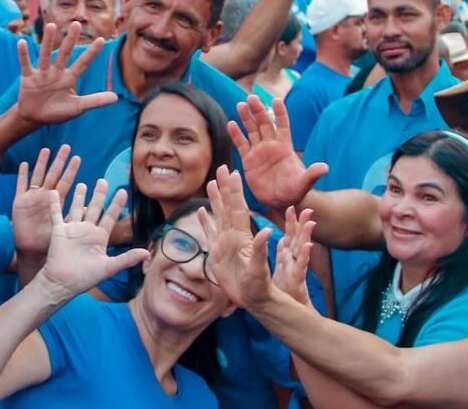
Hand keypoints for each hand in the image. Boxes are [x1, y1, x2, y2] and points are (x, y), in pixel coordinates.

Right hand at [12, 146, 80, 259]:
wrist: (31, 250)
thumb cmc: (49, 240)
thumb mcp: (63, 227)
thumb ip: (73, 216)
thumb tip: (89, 208)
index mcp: (56, 200)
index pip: (66, 182)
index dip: (71, 170)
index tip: (77, 158)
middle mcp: (45, 195)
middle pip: (53, 174)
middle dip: (59, 161)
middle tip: (66, 147)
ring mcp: (32, 197)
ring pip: (37, 176)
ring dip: (41, 163)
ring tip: (46, 150)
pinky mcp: (19, 202)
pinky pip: (20, 185)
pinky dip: (21, 175)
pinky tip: (24, 164)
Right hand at [15, 22, 116, 124]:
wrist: (35, 117)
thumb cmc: (57, 111)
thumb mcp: (77, 107)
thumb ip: (95, 101)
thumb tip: (116, 97)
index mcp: (69, 78)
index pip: (83, 63)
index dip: (91, 53)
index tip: (101, 39)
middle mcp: (57, 72)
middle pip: (64, 53)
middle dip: (70, 40)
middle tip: (77, 23)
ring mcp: (42, 73)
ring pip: (45, 55)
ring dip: (47, 41)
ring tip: (51, 26)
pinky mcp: (28, 77)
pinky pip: (25, 64)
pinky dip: (23, 54)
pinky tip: (22, 42)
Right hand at [35, 181, 147, 301]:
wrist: (63, 283)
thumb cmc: (85, 278)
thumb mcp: (109, 267)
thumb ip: (127, 258)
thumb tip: (147, 253)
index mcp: (100, 237)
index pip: (110, 217)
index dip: (116, 204)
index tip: (123, 191)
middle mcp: (87, 231)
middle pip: (95, 209)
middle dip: (99, 195)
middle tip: (103, 181)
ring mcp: (73, 230)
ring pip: (77, 208)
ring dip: (79, 197)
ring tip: (82, 183)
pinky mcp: (59, 231)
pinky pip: (57, 214)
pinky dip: (55, 204)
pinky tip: (55, 193)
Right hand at [196, 165, 275, 308]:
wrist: (254, 300)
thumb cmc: (259, 287)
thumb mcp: (259, 269)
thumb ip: (261, 250)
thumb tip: (266, 231)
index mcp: (243, 237)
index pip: (238, 209)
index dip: (235, 191)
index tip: (233, 173)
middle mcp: (233, 236)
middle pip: (228, 206)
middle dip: (225, 187)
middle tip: (222, 167)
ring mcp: (224, 243)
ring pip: (218, 215)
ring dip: (215, 199)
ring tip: (211, 183)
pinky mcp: (216, 254)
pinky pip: (210, 233)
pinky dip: (205, 221)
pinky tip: (200, 211)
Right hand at [228, 96, 327, 208]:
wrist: (279, 202)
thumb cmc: (294, 191)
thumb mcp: (304, 183)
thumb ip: (312, 174)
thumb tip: (325, 168)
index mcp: (285, 147)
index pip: (282, 125)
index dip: (280, 113)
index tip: (276, 100)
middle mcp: (271, 145)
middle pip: (264, 124)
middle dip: (259, 111)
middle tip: (252, 98)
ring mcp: (259, 151)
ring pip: (252, 130)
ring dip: (247, 118)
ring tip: (241, 105)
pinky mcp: (248, 160)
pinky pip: (242, 144)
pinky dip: (236, 134)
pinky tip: (231, 124)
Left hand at [272, 206, 315, 305]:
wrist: (286, 310)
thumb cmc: (283, 290)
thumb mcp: (280, 269)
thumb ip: (282, 254)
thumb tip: (281, 238)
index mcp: (287, 257)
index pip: (290, 236)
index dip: (291, 222)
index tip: (290, 207)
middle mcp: (293, 261)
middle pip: (298, 239)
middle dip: (302, 224)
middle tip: (307, 209)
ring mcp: (296, 269)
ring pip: (302, 249)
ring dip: (306, 235)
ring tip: (311, 222)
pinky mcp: (297, 280)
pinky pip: (301, 266)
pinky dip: (305, 255)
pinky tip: (309, 246)